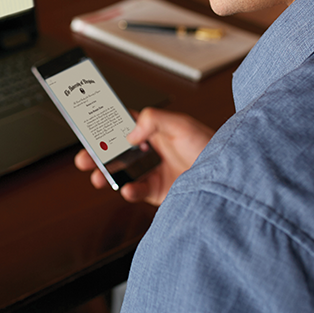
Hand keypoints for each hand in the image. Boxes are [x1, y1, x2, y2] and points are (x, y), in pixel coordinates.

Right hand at [74, 107, 212, 205]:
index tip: (89, 127)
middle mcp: (153, 150)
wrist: (229, 179)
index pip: (125, 124)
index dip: (106, 125)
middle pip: (117, 151)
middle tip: (84, 158)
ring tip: (97, 176)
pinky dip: (129, 191)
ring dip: (106, 174)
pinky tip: (127, 189)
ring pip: (123, 173)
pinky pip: (138, 192)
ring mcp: (155, 171)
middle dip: (98, 154)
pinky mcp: (159, 192)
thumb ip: (153, 120)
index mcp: (156, 130)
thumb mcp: (182, 125)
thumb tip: (130, 133)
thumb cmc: (214, 147)